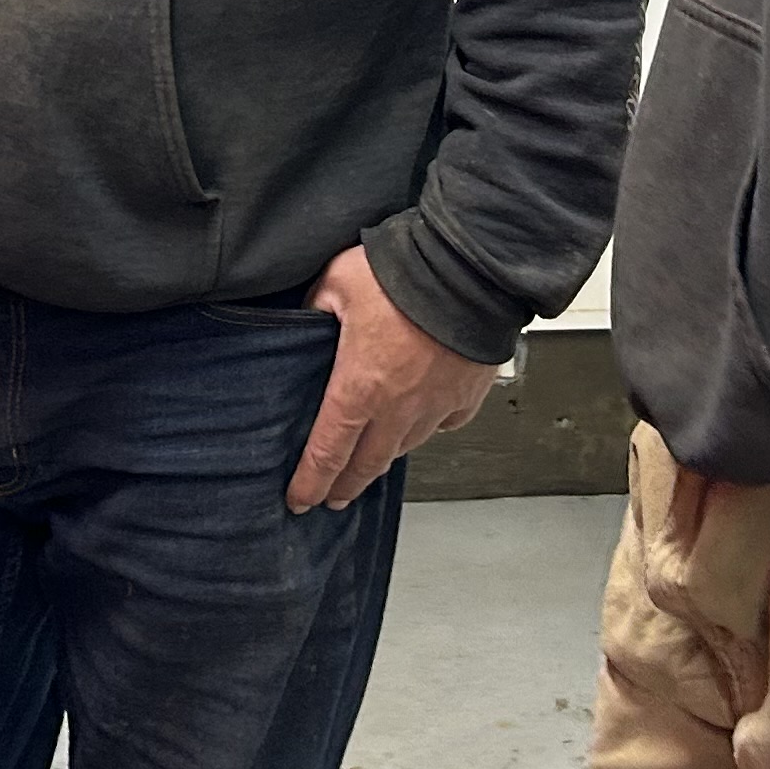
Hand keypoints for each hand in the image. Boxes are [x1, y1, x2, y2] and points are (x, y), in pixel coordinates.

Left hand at [286, 244, 501, 512]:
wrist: (469, 268)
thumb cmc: (405, 272)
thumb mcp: (337, 280)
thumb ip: (316, 307)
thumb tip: (309, 320)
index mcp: (359, 386)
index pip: (327, 450)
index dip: (310, 481)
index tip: (300, 500)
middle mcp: (398, 407)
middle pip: (366, 464)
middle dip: (345, 486)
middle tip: (332, 497)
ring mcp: (436, 405)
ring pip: (404, 448)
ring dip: (383, 459)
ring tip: (370, 464)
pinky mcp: (466, 395)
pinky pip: (442, 424)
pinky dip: (427, 429)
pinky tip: (419, 422)